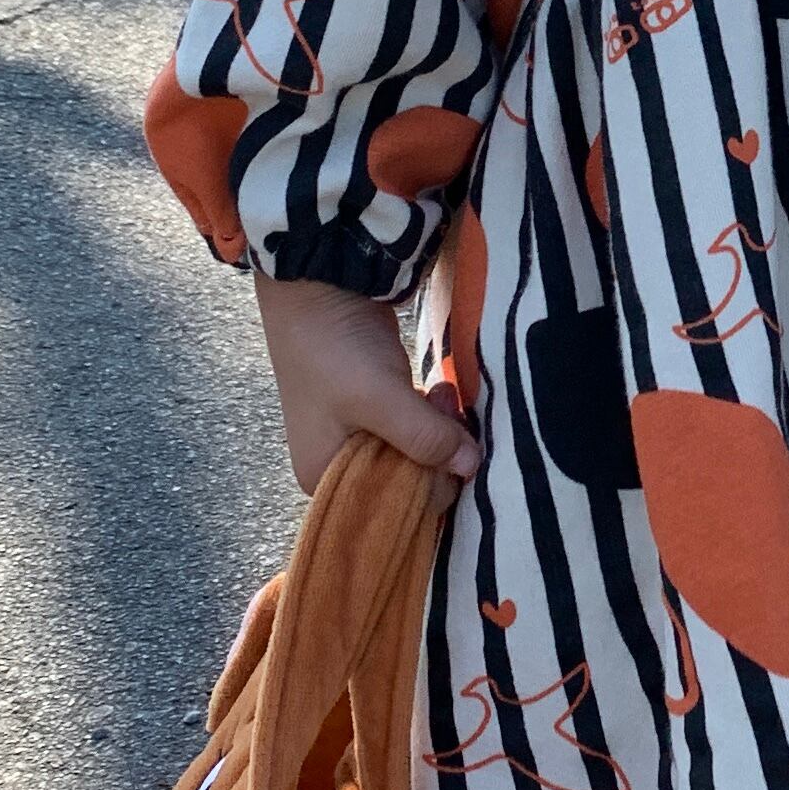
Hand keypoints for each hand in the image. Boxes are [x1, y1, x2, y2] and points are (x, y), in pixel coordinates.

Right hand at [252, 272, 479, 496]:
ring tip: (438, 392)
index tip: (447, 444)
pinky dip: (428, 413)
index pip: (391, 506)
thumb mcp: (380, 397)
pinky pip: (412, 427)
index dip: (429, 482)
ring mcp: (355, 434)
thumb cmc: (335, 349)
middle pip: (405, 480)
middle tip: (441, 406)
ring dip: (436, 427)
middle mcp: (336, 464)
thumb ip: (425, 437)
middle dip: (435, 450)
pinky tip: (437, 389)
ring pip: (414, 451)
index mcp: (322, 477)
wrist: (316, 283)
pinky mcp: (373, 406)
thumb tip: (472, 467)